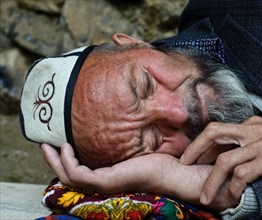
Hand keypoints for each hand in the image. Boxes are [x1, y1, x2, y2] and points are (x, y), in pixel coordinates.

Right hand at [41, 143, 240, 209]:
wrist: (184, 171)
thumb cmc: (169, 157)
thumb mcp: (147, 141)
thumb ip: (136, 132)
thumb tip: (133, 109)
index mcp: (114, 173)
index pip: (84, 169)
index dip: (69, 157)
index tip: (62, 140)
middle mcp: (107, 180)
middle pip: (71, 175)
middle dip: (55, 160)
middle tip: (44, 144)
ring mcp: (107, 183)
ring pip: (70, 177)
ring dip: (57, 161)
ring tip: (48, 144)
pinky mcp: (109, 181)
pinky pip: (80, 175)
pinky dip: (68, 162)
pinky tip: (66, 147)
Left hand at [180, 116, 261, 204]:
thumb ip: (247, 138)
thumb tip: (227, 148)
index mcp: (249, 125)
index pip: (217, 130)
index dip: (200, 144)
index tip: (190, 157)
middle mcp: (252, 131)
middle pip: (214, 134)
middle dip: (195, 150)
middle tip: (185, 164)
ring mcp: (261, 144)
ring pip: (225, 159)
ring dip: (211, 179)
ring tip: (205, 196)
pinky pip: (243, 173)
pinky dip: (233, 186)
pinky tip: (231, 196)